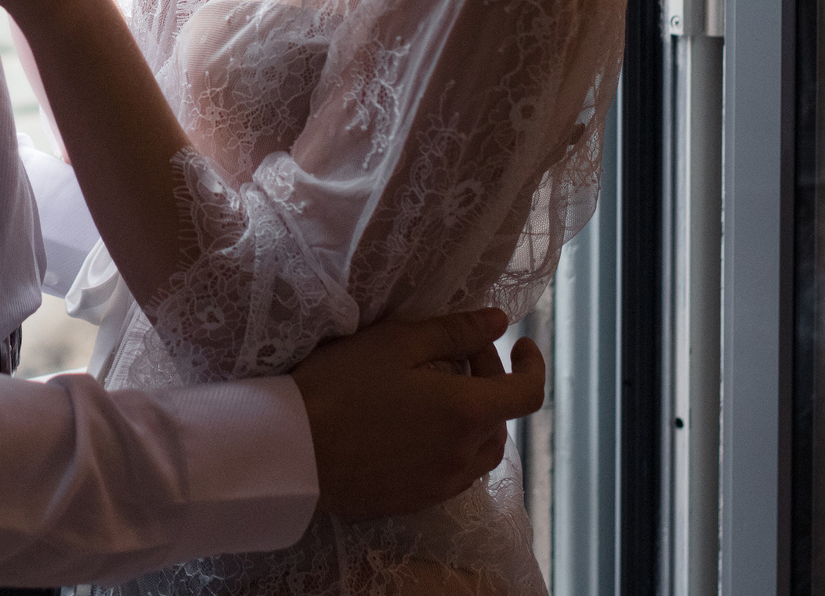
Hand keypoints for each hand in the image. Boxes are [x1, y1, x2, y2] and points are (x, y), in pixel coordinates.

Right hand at [289, 309, 546, 518]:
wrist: (292, 452)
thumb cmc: (340, 387)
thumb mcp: (395, 343)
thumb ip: (453, 331)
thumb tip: (498, 323)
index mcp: (465, 412)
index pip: (528, 393)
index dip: (533, 364)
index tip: (519, 343)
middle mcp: (463, 455)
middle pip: (502, 419)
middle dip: (491, 382)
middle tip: (456, 355)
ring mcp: (441, 484)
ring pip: (481, 451)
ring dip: (475, 418)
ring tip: (440, 393)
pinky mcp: (416, 501)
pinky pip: (454, 473)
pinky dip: (453, 445)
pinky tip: (417, 427)